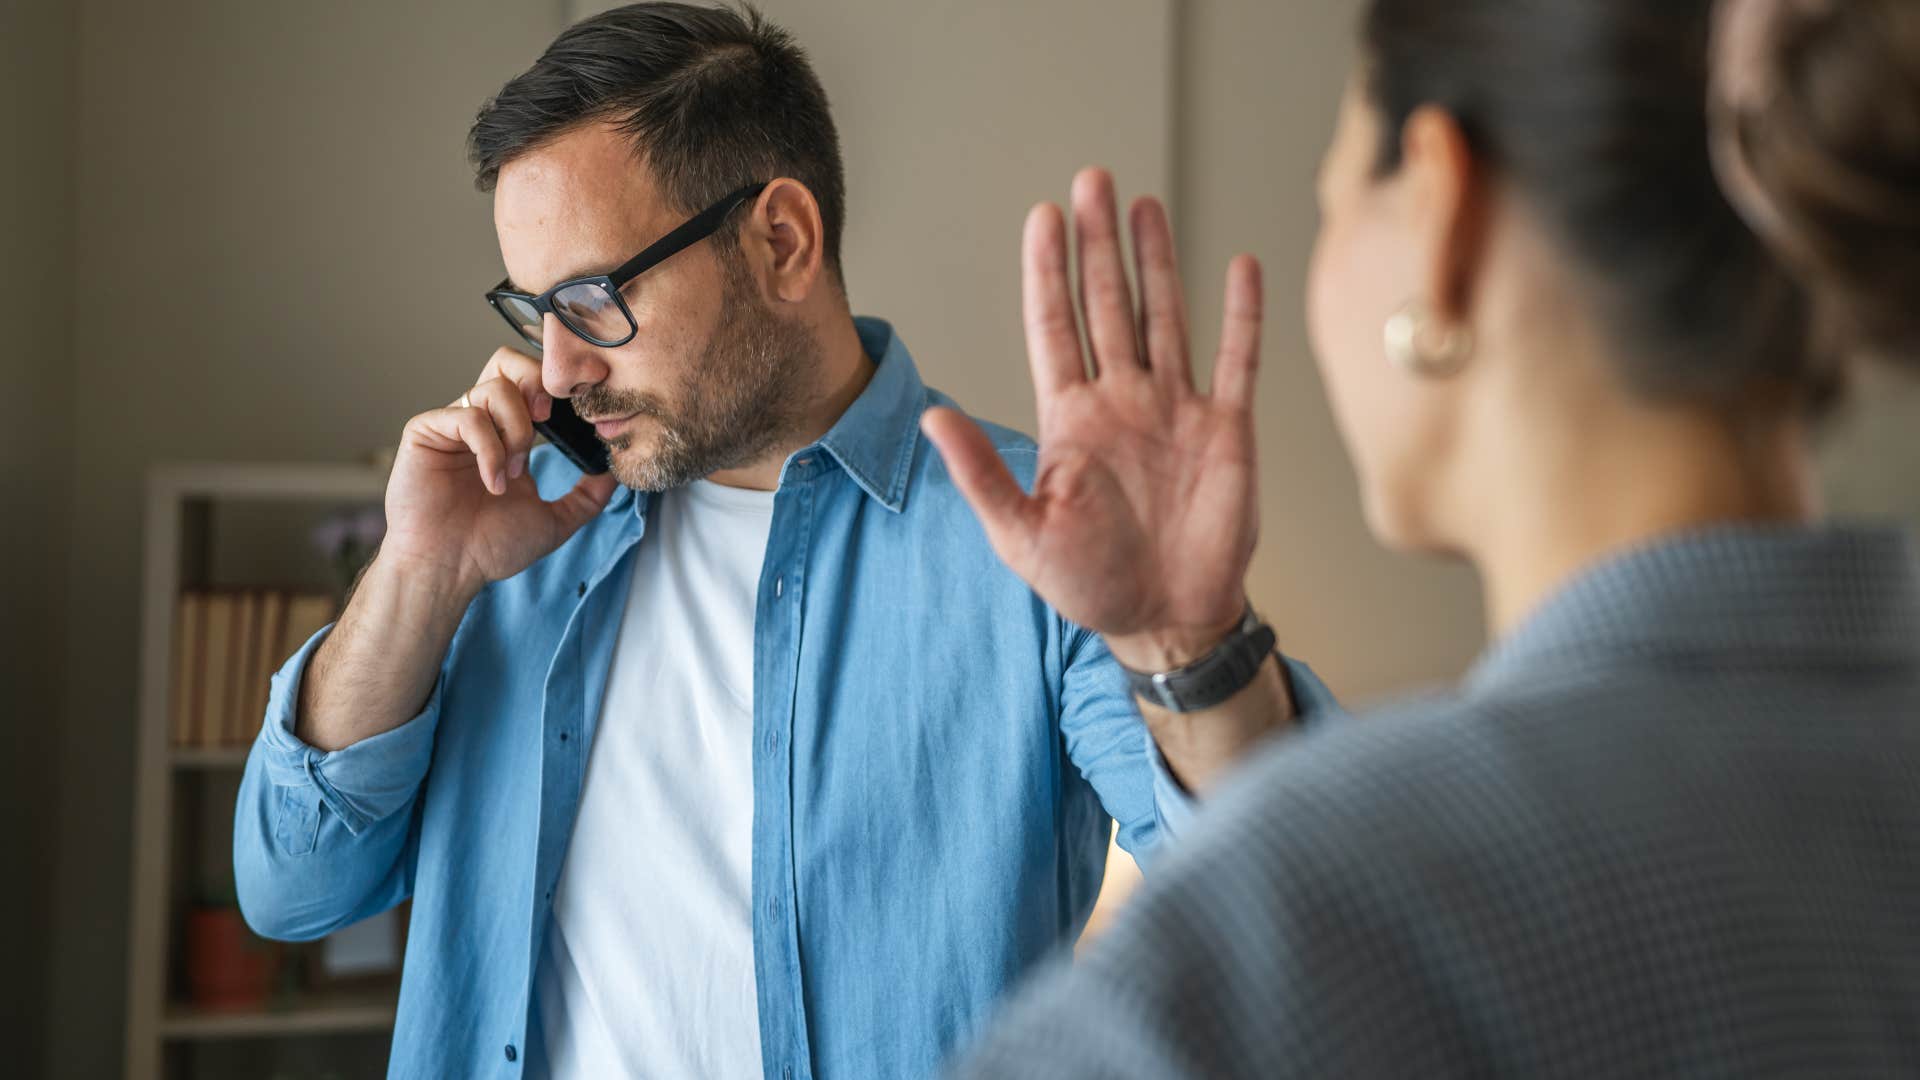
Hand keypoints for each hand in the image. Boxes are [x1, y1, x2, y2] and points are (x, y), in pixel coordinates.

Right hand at [379, 346, 619, 593]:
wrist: (448, 571)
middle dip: (536, 383)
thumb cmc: (489, 548)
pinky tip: (493, 482)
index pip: (531, 383)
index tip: (582, 409)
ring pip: (494, 388)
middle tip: (549, 418)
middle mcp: (479, 422)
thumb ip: (586, 497)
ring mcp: (450, 424)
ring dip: (516, 430)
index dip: (558, 386)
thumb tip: (615, 473)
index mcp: (506, 434)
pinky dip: (490, 448)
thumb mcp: (553, 521)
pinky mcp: (425, 432)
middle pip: (507, 362)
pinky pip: (467, 416)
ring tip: (514, 473)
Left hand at [921, 168, 1263, 671]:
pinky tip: (1239, 268)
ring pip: (1165, 317)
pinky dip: (1240, 315)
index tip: (1043, 217)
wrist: (1166, 620)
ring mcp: (1176, 410)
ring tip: (1144, 204)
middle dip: (1098, 244)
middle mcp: (1122, 401)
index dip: (1048, 273)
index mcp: (1070, 420)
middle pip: (1108, 305)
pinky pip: (1237, 360)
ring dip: (1156, 262)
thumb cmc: (1089, 584)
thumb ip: (981, 473)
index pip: (1054, 327)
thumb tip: (933, 418)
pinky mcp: (1227, 429)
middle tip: (1092, 181)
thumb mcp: (1021, 534)